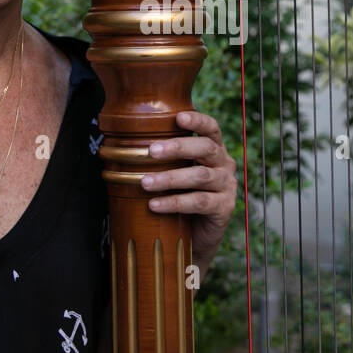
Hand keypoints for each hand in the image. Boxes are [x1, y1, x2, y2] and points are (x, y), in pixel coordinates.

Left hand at [140, 111, 237, 275]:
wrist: (198, 234)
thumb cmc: (182, 194)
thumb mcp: (176, 171)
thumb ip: (165, 158)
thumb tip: (125, 145)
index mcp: (213, 149)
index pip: (211, 128)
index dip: (198, 120)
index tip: (179, 117)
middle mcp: (224, 163)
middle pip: (206, 148)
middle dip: (177, 147)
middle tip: (151, 151)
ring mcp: (227, 185)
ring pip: (200, 176)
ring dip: (170, 178)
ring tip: (145, 182)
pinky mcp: (225, 207)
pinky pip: (199, 202)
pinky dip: (175, 202)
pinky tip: (155, 204)